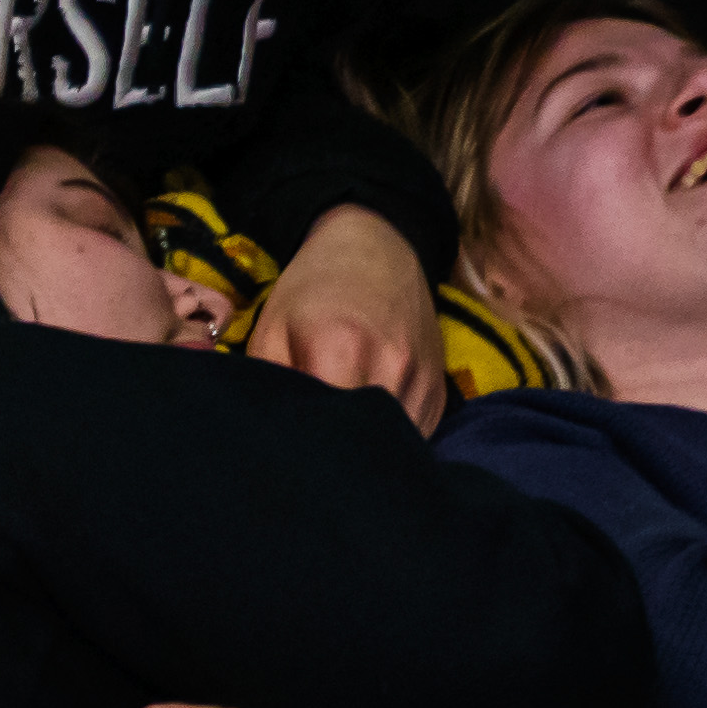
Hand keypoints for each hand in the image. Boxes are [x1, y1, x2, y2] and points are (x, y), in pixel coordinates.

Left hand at [242, 205, 447, 433]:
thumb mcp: (272, 331)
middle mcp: (391, 368)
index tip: (286, 451)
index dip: (302, 448)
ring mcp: (422, 382)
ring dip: (364, 453)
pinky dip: (389, 443)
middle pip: (360, 444)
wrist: (376, 251)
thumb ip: (267, 386)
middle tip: (310, 454)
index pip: (322, 430)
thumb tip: (266, 440)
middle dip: (334, 456)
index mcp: (342, 350)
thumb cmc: (312, 292)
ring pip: (390, 446)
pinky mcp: (440, 393)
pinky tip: (366, 433)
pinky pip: (415, 438)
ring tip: (338, 445)